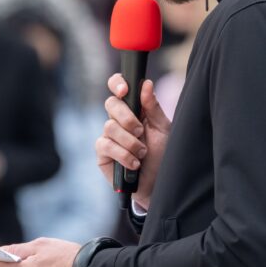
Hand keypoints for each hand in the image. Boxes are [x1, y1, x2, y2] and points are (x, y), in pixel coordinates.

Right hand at [95, 75, 169, 210]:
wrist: (159, 183)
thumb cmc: (162, 153)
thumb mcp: (163, 128)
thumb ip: (153, 107)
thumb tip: (145, 83)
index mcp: (133, 109)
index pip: (118, 87)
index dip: (117, 83)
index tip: (125, 90)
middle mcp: (118, 120)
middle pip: (111, 104)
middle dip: (127, 117)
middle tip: (140, 131)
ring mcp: (108, 136)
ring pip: (109, 127)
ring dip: (129, 142)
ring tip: (142, 152)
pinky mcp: (102, 153)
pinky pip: (106, 146)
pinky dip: (123, 155)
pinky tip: (134, 164)